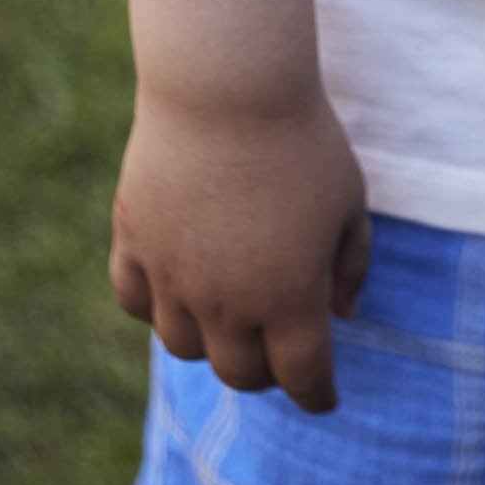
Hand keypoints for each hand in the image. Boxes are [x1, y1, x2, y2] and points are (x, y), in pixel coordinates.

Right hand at [108, 82, 372, 410]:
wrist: (228, 87)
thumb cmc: (302, 140)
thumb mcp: (349, 201)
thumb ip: (350, 263)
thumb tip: (342, 312)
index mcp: (290, 300)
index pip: (302, 378)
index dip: (318, 394)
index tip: (324, 397)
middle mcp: (228, 303)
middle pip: (240, 373)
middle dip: (265, 372)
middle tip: (278, 351)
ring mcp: (174, 277)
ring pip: (183, 346)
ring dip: (210, 341)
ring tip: (227, 315)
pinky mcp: (134, 242)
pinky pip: (135, 301)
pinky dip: (155, 307)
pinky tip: (175, 288)